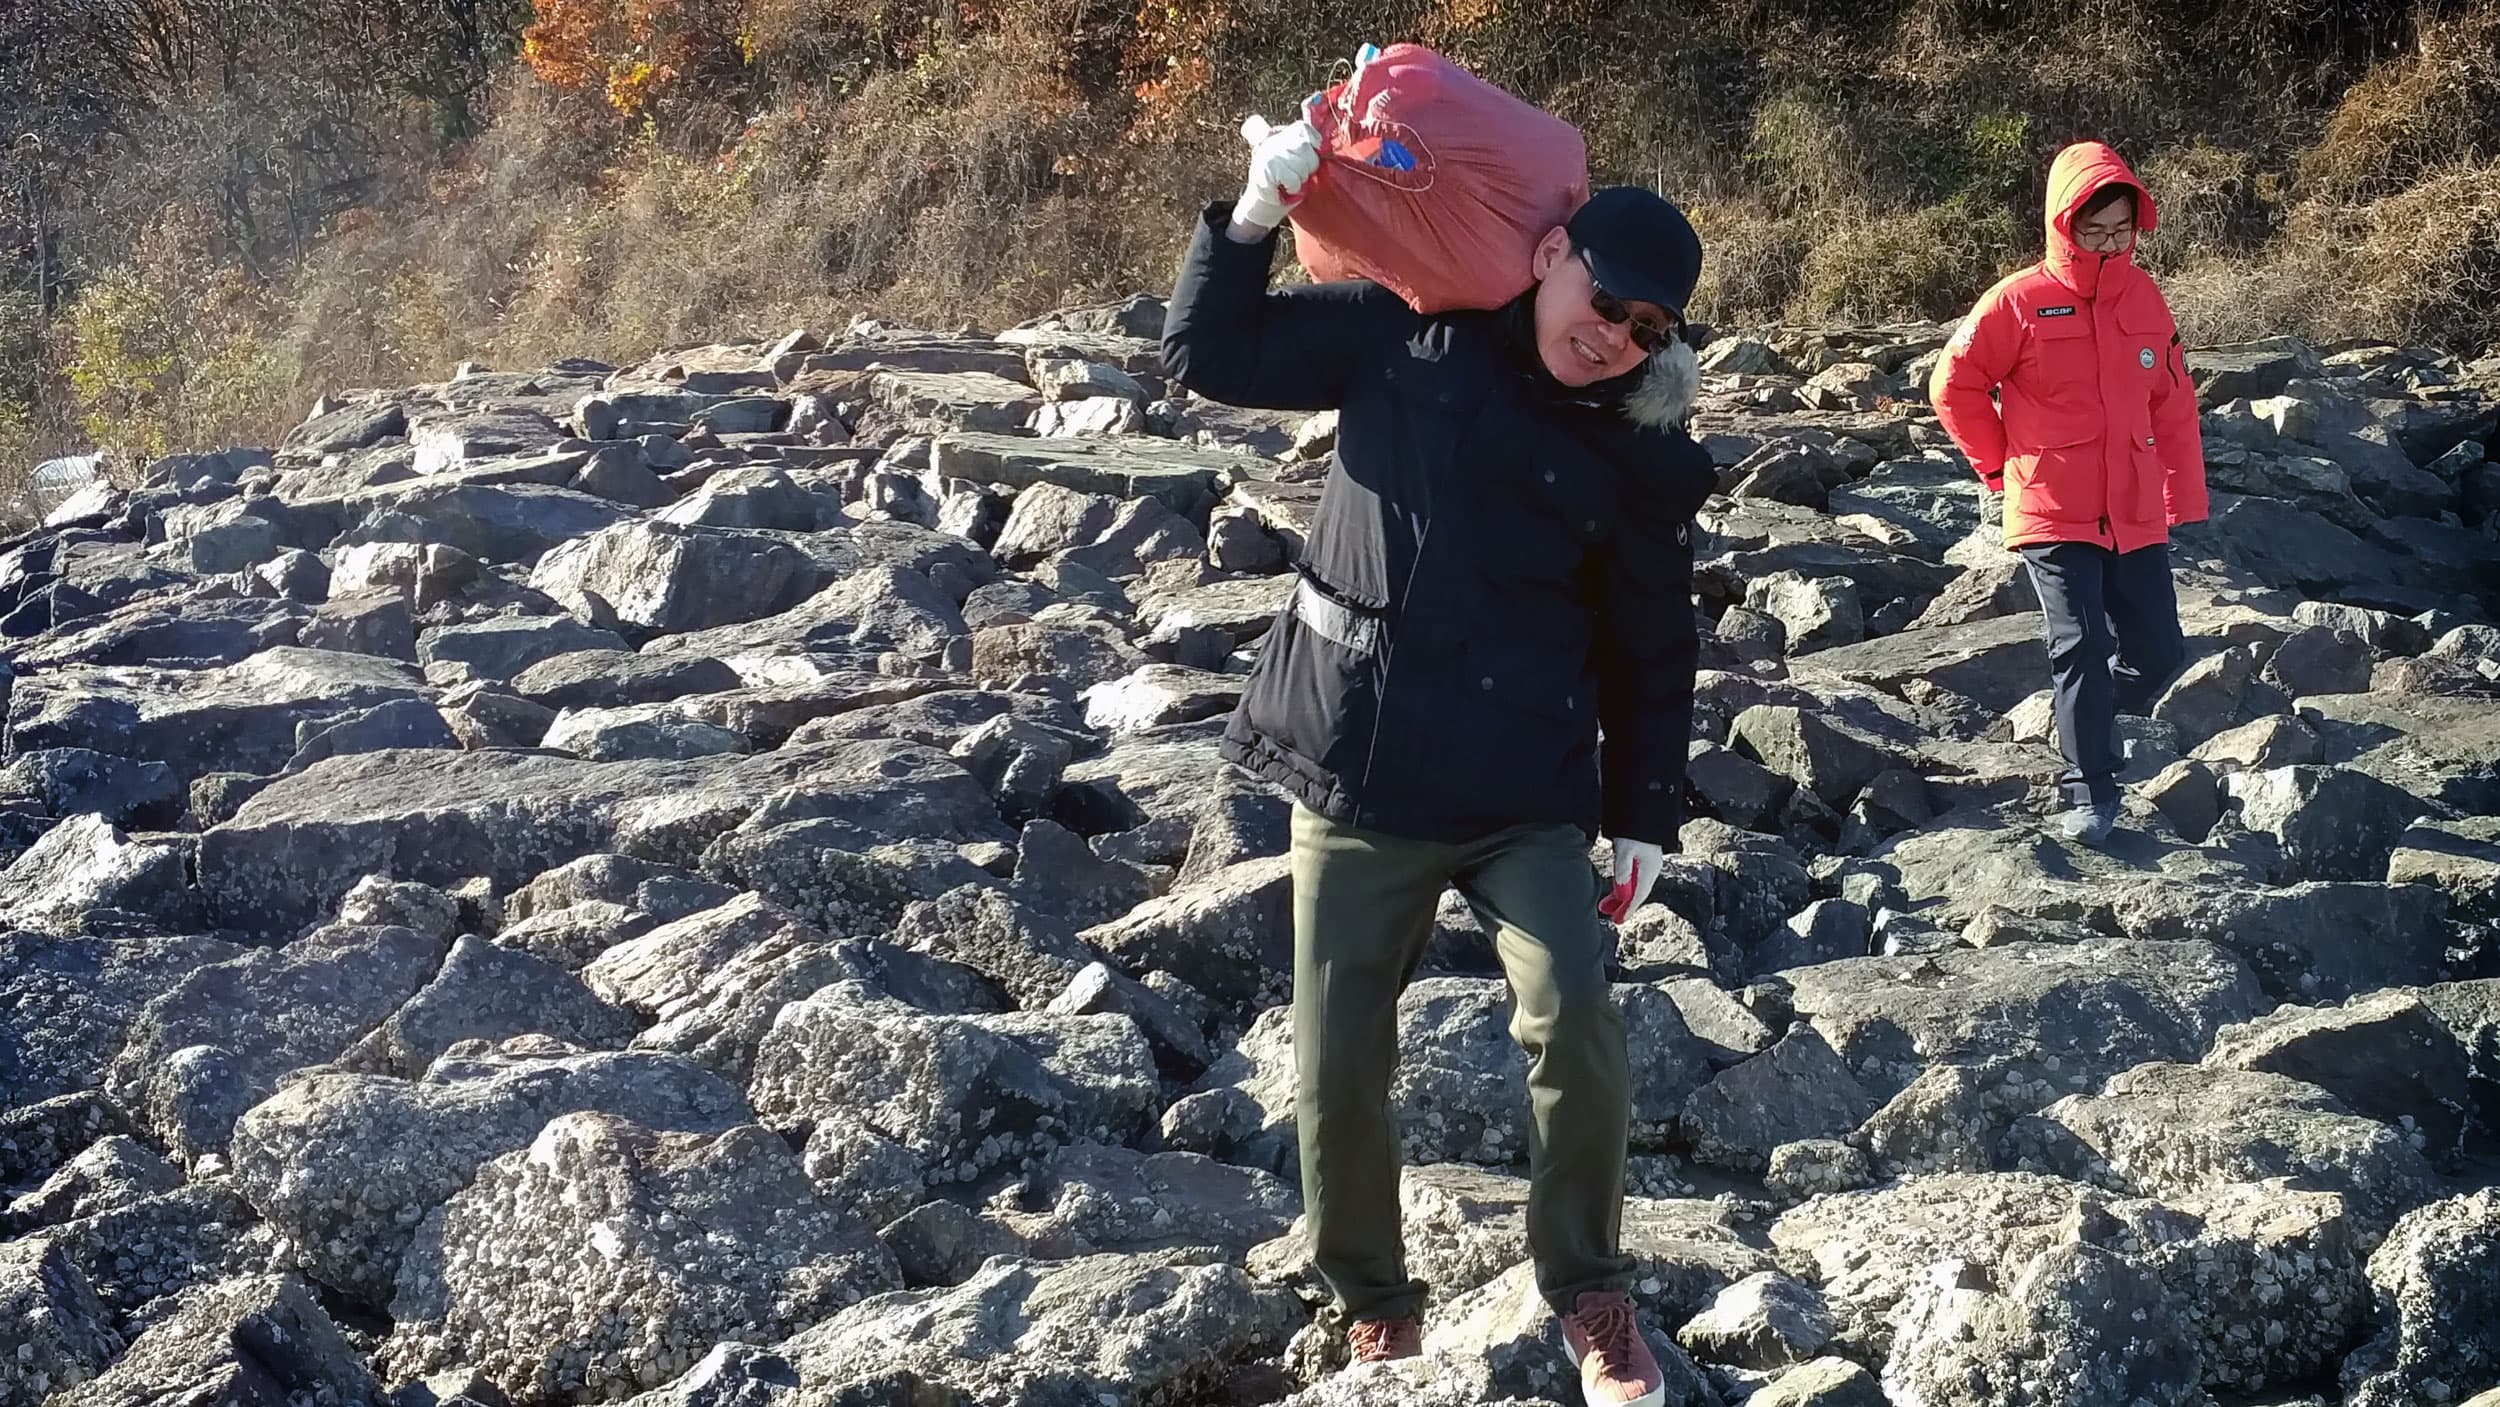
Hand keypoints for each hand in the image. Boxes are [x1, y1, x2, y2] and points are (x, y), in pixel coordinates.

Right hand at [1232, 117, 1322, 235]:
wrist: (1262, 205)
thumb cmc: (1283, 184)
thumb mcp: (1293, 160)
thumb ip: (1303, 149)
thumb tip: (1321, 145)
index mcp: (1278, 135)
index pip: (1301, 128)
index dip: (1313, 138)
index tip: (1316, 149)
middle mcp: (1271, 141)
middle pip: (1304, 146)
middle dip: (1310, 165)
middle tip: (1302, 176)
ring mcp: (1267, 155)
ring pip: (1301, 164)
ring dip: (1301, 179)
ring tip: (1292, 184)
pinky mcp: (1267, 171)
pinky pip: (1293, 179)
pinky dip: (1294, 188)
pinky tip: (1286, 189)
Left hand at [1598, 838, 1663, 922]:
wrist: (1643, 811)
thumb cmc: (1634, 830)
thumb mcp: (1625, 849)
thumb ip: (1622, 868)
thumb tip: (1621, 887)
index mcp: (1649, 869)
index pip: (1639, 895)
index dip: (1628, 909)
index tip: (1619, 920)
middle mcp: (1650, 869)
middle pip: (1637, 892)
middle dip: (1623, 904)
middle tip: (1609, 914)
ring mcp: (1647, 864)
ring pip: (1634, 885)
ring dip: (1621, 895)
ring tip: (1607, 904)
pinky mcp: (1642, 858)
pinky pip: (1633, 877)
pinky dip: (1624, 885)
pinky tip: (1617, 888)